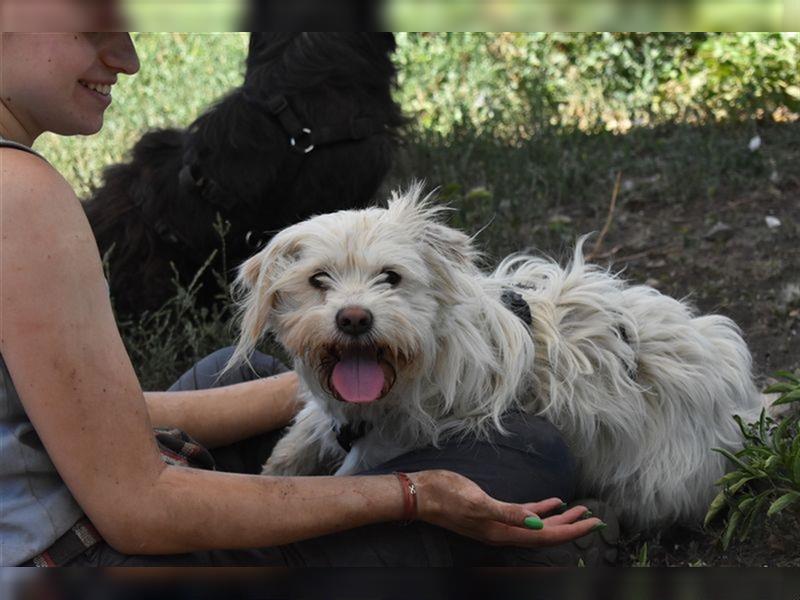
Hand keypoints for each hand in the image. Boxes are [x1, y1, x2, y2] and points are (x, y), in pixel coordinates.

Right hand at [409, 470, 602, 546]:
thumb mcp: (478, 503)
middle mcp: (505, 532)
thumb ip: (508, 514)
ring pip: (539, 526)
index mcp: (503, 532)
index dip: (572, 531)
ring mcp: (500, 523)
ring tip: (580, 510)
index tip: (594, 523)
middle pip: (547, 535)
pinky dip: (542, 510)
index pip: (546, 537)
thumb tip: (538, 523)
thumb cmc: (447, 496)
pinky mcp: (494, 511)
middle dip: (573, 527)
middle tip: (596, 518)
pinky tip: (553, 502)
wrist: (424, 493)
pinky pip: (525, 514)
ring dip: (560, 519)